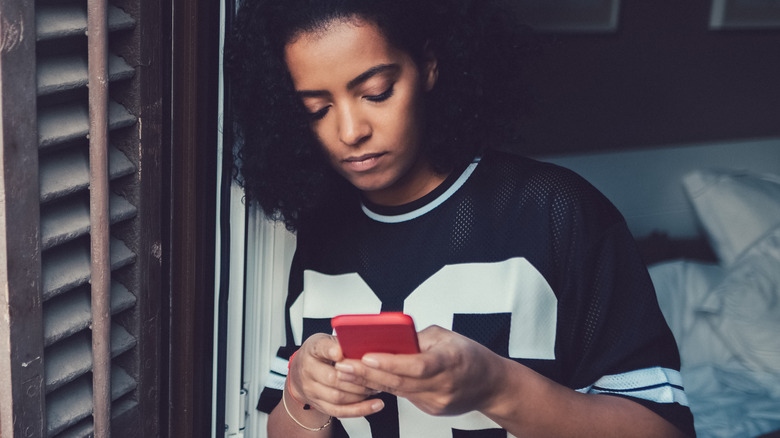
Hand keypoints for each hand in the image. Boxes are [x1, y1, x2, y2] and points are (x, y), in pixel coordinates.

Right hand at [289, 333, 385, 417]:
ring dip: (361, 394)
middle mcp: (308, 371)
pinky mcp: (320, 406)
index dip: (332, 350)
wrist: (300, 373)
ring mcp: (312, 391)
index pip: (321, 348)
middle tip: (374, 374)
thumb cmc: (320, 354)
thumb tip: (367, 342)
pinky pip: (340, 411)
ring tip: (377, 387)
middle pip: (332, 378)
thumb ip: (342, 342)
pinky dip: (360, 409)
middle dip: (357, 378)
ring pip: (337, 397)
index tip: (341, 352)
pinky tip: (375, 405)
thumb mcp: (327, 341)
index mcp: (312, 350)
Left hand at [333, 325, 508, 415]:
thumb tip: (389, 338)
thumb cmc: (469, 355)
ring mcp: (438, 402)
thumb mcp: (447, 336)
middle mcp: (444, 385)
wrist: (491, 384)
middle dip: (368, 374)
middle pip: (401, 382)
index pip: (416, 365)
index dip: (390, 362)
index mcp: (451, 361)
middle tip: (343, 365)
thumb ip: (418, 338)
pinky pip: (405, 396)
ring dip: (370, 382)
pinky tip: (366, 380)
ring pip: (399, 392)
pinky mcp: (432, 410)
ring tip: (346, 372)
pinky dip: (386, 387)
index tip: (366, 356)